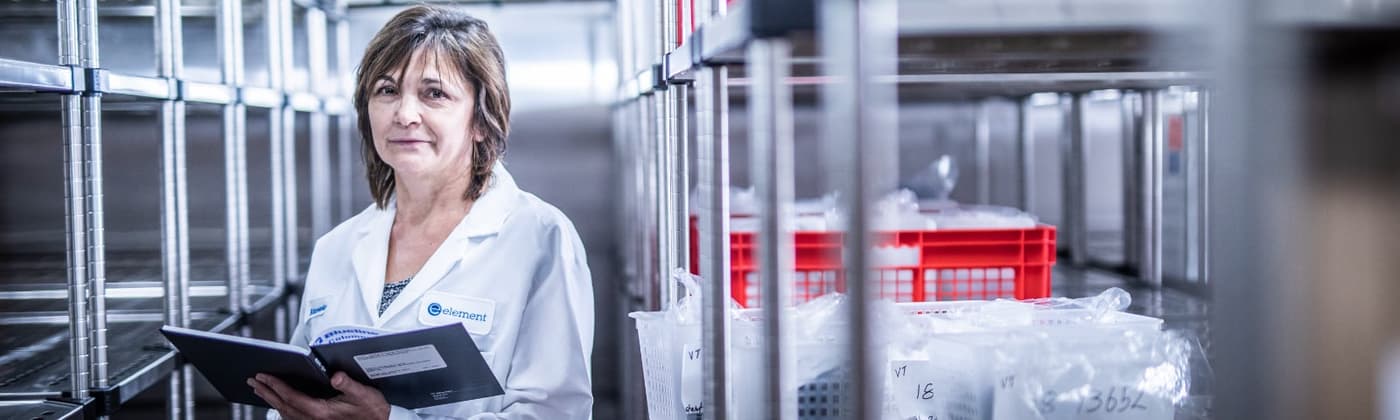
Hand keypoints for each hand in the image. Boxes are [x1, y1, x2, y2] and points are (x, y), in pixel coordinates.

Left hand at [248, 372, 389, 419]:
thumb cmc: (372, 410)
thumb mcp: (363, 394)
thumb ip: (348, 384)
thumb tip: (335, 376)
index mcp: (321, 412)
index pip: (291, 397)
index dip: (275, 385)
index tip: (264, 376)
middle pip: (282, 405)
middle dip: (267, 392)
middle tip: (253, 381)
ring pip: (284, 413)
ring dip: (271, 401)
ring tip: (260, 390)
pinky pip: (292, 419)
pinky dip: (281, 410)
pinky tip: (278, 405)